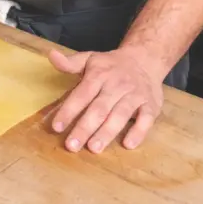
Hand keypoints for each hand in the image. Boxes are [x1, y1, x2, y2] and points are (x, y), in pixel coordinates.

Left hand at [47, 47, 165, 152]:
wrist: (145, 59)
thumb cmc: (111, 65)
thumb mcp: (90, 59)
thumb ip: (70, 63)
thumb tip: (51, 55)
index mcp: (99, 75)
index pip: (82, 94)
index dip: (69, 110)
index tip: (56, 127)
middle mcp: (117, 85)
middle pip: (99, 108)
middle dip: (85, 128)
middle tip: (72, 146)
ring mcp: (135, 95)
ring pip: (120, 115)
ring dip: (107, 132)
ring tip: (94, 148)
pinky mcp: (151, 105)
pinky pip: (146, 119)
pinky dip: (138, 132)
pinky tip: (127, 145)